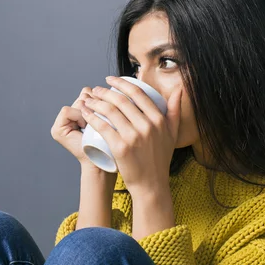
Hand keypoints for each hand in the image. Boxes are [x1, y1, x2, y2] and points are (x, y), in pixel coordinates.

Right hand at [50, 86, 103, 170]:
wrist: (103, 163)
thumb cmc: (108, 143)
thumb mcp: (105, 117)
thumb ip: (98, 102)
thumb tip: (95, 89)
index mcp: (79, 113)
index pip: (86, 93)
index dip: (97, 101)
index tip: (102, 117)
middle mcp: (67, 118)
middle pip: (82, 96)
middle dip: (93, 107)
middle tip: (96, 124)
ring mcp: (60, 124)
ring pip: (76, 103)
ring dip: (88, 114)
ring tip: (91, 128)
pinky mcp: (56, 130)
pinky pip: (67, 110)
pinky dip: (78, 117)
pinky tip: (84, 129)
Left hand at [79, 76, 181, 196]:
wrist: (151, 184)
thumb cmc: (160, 158)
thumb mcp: (172, 132)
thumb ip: (175, 110)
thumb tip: (179, 89)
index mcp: (159, 119)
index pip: (137, 93)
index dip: (121, 82)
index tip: (110, 79)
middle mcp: (147, 126)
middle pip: (121, 100)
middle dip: (105, 91)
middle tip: (96, 90)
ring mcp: (134, 137)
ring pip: (110, 111)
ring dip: (96, 102)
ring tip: (89, 100)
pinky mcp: (121, 148)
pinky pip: (103, 126)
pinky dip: (92, 117)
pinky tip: (85, 112)